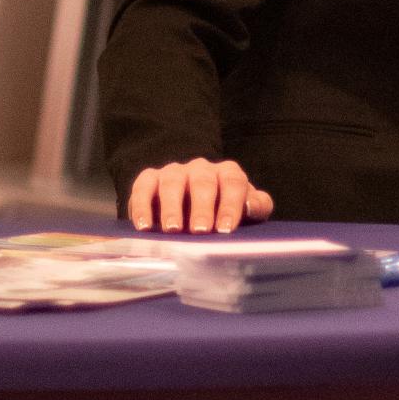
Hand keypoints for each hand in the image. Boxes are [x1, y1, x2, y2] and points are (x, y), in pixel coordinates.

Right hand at [126, 159, 273, 233]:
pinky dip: (142, 206)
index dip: (230, 205)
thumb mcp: (246, 210)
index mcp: (228, 173)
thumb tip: (251, 207)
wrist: (192, 205)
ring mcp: (174, 172)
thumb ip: (257, 207)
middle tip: (200, 230)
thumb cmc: (224, 212)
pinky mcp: (149, 179)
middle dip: (201, 207)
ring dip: (172, 207)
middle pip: (202, 182)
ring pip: (172, 183)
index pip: (233, 183)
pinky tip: (144, 226)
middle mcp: (201, 168)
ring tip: (172, 229)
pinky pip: (143, 187)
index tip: (225, 229)